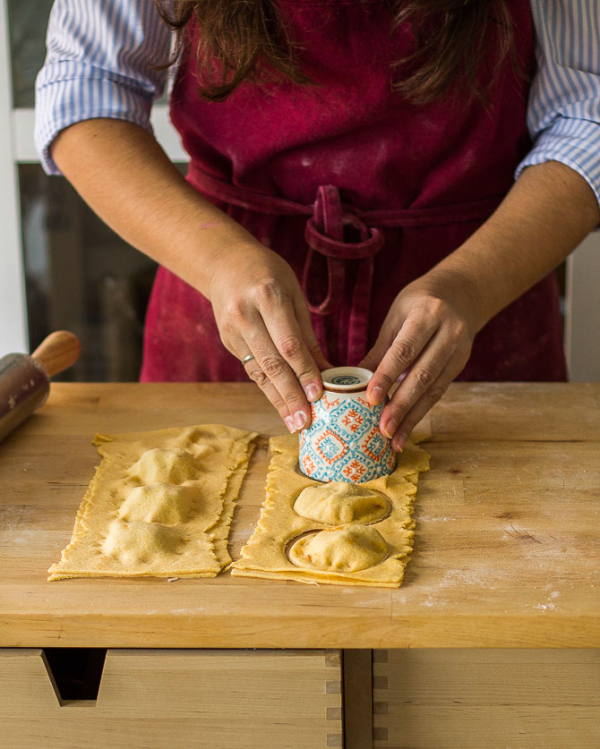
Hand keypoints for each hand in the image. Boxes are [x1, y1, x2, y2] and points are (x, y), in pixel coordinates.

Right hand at [207, 241, 331, 431]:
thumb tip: (328, 371)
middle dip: (290, 395)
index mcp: (268, 296)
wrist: (224, 263)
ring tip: (294, 423)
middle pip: (272, 363)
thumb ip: (307, 334)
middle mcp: (245, 315)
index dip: (304, 371)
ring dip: (278, 401)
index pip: (289, 343)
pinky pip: (252, 370)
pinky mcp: (228, 341)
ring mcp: (232, 330)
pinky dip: (268, 390)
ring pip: (259, 372)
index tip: (319, 395)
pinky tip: (281, 407)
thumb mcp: (293, 293)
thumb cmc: (268, 274)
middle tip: (306, 421)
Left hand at [360, 271, 483, 449]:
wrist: (462, 293)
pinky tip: (407, 428)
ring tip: (393, 439)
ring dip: (412, 416)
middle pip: (422, 374)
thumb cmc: (419, 303)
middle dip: (401, 405)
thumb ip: (380, 349)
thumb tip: (352, 380)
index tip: (370, 399)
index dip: (387, 376)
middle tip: (382, 429)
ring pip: (434, 388)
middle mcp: (449, 333)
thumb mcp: (397, 316)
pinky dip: (421, 411)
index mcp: (427, 314)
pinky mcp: (461, 364)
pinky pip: (439, 391)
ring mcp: (459, 350)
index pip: (404, 350)